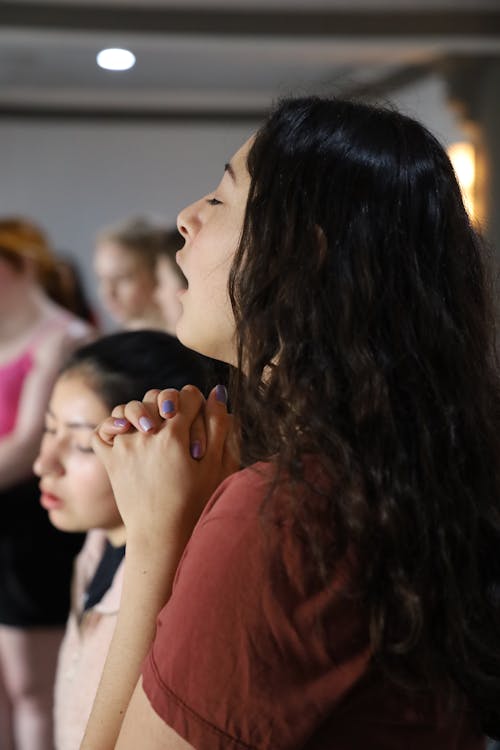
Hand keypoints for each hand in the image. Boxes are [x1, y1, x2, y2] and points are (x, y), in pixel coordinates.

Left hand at [92, 384, 238, 549]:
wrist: (162, 534)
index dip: (196, 401)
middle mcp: (146, 436)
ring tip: (150, 425)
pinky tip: (124, 433)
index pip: (187, 396)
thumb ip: (218, 426)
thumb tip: (216, 391)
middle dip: (169, 402)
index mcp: (175, 436)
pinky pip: (101, 431)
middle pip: (156, 396)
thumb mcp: (215, 465)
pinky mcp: (110, 461)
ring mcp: (124, 447)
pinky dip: (110, 427)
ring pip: (126, 409)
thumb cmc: (195, 503)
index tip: (198, 413)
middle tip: (176, 420)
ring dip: (140, 411)